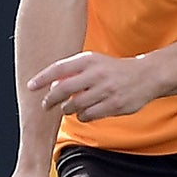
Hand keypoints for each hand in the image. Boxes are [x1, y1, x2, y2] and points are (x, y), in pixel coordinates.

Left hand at [28, 50, 160, 121]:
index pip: (59, 68)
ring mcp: (106, 90)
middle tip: (45, 105)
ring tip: (68, 107)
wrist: (146, 75)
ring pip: (75, 105)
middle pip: (63, 89)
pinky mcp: (114, 105)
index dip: (42, 78)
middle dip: (50, 99)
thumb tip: (50, 85)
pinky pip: (88, 115)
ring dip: (67, 109)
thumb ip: (73, 71)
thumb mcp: (93, 62)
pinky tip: (83, 113)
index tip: (30, 86)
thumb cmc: (113, 70)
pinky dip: (82, 116)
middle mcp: (97, 73)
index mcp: (89, 60)